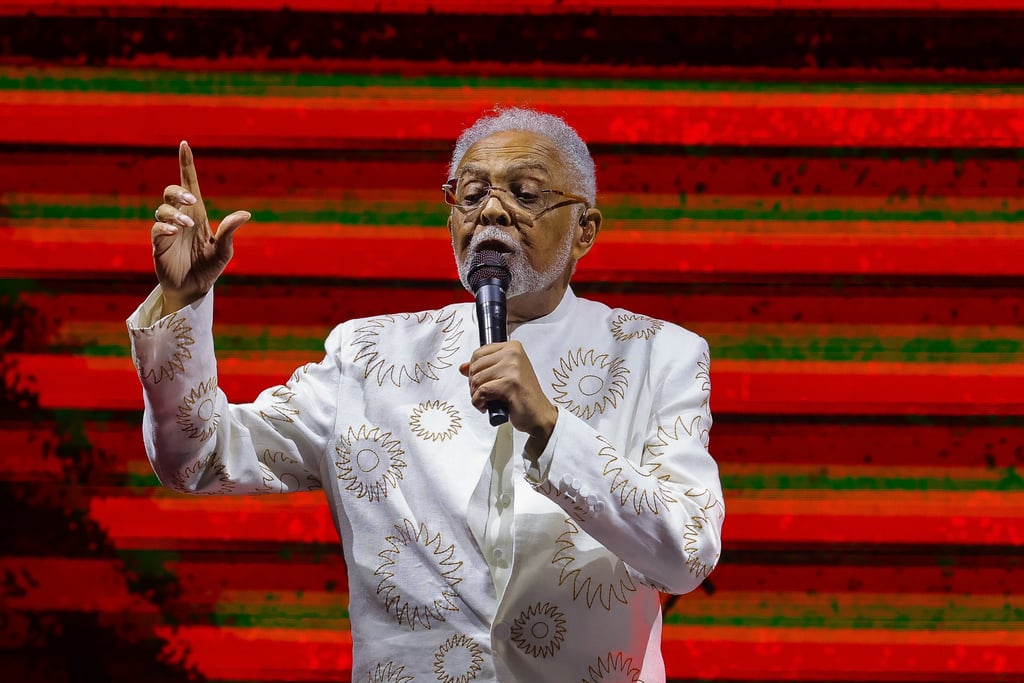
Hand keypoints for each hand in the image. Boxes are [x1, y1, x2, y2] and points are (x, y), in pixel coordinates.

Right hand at [151, 141, 250, 314]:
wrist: (195, 288)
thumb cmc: (210, 267)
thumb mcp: (224, 249)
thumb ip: (230, 231)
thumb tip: (246, 214)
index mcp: (198, 214)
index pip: (189, 183)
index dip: (186, 164)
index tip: (185, 145)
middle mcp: (181, 218)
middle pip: (171, 192)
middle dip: (178, 191)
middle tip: (191, 200)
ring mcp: (168, 231)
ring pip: (162, 209)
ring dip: (174, 213)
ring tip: (187, 225)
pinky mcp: (159, 245)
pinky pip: (156, 229)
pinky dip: (163, 227)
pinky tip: (173, 232)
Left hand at [459, 340, 557, 447]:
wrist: (539, 414)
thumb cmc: (522, 396)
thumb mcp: (503, 376)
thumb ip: (484, 368)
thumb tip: (463, 367)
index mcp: (513, 347)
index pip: (478, 353)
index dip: (474, 370)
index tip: (482, 381)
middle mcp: (513, 354)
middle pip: (475, 366)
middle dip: (474, 384)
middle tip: (483, 394)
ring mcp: (513, 368)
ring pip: (477, 379)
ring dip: (476, 394)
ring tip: (486, 401)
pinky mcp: (510, 384)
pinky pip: (482, 392)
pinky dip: (479, 402)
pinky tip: (486, 406)